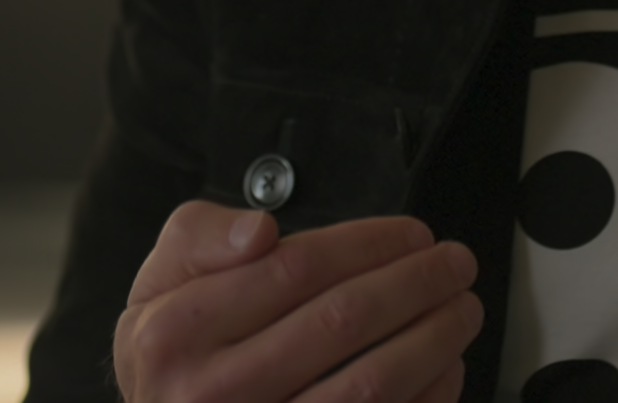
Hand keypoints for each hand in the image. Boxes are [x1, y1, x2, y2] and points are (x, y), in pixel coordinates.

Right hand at [113, 201, 482, 402]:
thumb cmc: (173, 361)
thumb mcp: (156, 286)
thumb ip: (200, 239)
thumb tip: (262, 231)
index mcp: (176, 332)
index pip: (293, 268)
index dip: (368, 243)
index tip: (410, 234)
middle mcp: (213, 392)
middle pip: (341, 320)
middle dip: (415, 282)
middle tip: (453, 263)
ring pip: (372, 383)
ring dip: (433, 338)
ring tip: (461, 308)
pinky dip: (427, 395)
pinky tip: (444, 366)